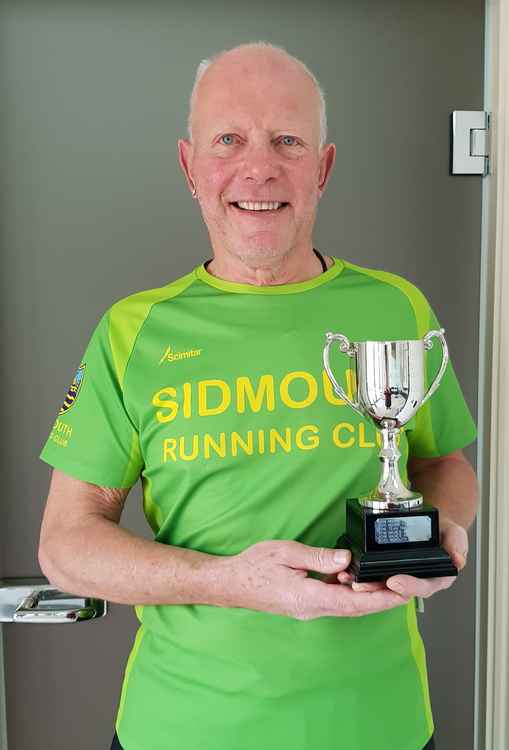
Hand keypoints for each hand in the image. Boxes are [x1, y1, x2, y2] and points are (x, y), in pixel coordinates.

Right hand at [223, 540, 409, 620]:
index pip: (353, 603)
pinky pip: (333, 599)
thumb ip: (319, 557)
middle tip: (404, 584)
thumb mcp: (287, 553)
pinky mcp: (306, 603)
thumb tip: (347, 559)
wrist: (231, 583)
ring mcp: (309, 608)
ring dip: (365, 593)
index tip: (401, 594)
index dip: (380, 599)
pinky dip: (348, 590)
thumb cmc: (254, 566)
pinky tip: (352, 575)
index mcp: (309, 598)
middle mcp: (312, 609)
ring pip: (346, 604)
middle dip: (381, 597)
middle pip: (355, 607)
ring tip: (383, 577)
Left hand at [330, 517, 468, 597]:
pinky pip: (376, 574)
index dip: (408, 586)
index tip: (394, 581)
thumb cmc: (445, 532)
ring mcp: (403, 576)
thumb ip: (458, 545)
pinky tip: (348, 571)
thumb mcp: (456, 535)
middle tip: (364, 584)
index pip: (421, 587)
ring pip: (383, 585)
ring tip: (351, 580)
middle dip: (379, 588)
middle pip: (397, 590)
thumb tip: (457, 560)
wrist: (435, 525)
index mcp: (435, 578)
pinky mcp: (390, 569)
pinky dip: (363, 574)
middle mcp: (418, 581)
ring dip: (368, 584)